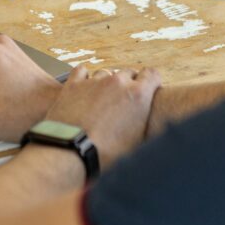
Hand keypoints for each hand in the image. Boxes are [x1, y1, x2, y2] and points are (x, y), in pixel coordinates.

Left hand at [45, 66, 160, 167]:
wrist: (72, 152)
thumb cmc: (107, 153)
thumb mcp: (137, 142)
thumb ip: (145, 124)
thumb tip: (151, 125)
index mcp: (138, 94)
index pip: (152, 74)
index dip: (152, 82)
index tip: (148, 90)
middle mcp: (118, 82)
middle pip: (128, 73)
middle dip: (129, 84)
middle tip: (124, 101)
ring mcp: (95, 81)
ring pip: (106, 73)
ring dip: (107, 83)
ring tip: (102, 101)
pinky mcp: (74, 83)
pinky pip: (82, 71)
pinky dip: (85, 78)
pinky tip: (84, 88)